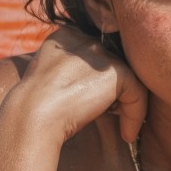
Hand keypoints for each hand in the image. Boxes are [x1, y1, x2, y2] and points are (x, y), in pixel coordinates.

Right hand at [7, 26, 147, 142]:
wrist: (32, 114)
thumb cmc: (34, 107)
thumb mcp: (49, 78)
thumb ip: (71, 71)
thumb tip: (94, 86)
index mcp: (67, 36)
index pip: (96, 55)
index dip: (102, 80)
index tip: (100, 105)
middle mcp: (86, 38)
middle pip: (114, 64)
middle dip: (117, 91)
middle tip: (114, 115)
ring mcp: (101, 53)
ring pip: (129, 78)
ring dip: (129, 105)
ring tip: (123, 128)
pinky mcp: (116, 70)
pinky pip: (138, 92)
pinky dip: (136, 115)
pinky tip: (127, 134)